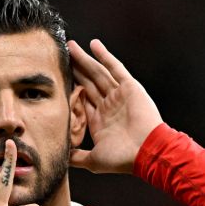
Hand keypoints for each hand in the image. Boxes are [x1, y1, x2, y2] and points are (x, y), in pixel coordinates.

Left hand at [68, 39, 162, 173]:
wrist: (147, 152)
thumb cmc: (122, 159)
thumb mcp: (93, 160)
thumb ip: (77, 157)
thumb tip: (61, 157)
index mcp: (100, 121)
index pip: (81, 99)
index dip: (70, 88)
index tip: (57, 77)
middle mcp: (108, 106)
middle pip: (88, 82)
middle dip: (75, 69)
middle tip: (61, 55)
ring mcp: (118, 95)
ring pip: (97, 73)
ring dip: (84, 59)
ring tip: (71, 47)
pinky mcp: (129, 87)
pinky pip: (115, 68)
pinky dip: (105, 56)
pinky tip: (94, 45)